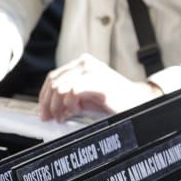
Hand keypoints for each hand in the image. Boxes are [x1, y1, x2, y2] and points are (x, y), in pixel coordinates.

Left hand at [39, 53, 160, 121]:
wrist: (138, 101)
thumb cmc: (114, 100)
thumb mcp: (87, 98)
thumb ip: (68, 98)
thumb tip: (50, 108)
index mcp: (82, 63)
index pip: (54, 76)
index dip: (44, 95)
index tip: (43, 111)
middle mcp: (85, 63)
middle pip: (54, 81)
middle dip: (47, 103)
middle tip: (49, 118)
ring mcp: (92, 70)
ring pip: (60, 86)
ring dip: (57, 105)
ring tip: (62, 117)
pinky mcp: (98, 81)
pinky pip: (72, 90)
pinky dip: (68, 103)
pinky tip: (73, 111)